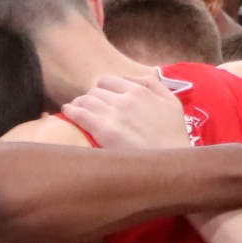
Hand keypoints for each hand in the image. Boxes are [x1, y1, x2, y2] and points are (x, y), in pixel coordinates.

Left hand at [60, 71, 190, 149]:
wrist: (170, 164)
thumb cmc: (174, 135)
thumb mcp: (172, 103)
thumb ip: (153, 84)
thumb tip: (129, 78)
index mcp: (139, 91)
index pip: (108, 81)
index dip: (102, 88)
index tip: (100, 96)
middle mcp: (124, 100)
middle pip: (95, 91)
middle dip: (91, 97)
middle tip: (88, 106)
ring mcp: (113, 116)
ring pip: (86, 100)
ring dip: (79, 103)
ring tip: (74, 108)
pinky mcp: (103, 133)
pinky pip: (80, 115)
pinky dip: (71, 111)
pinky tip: (67, 112)